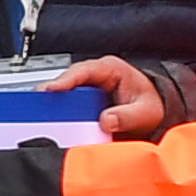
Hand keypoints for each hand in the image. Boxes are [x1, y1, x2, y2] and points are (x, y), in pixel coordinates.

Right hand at [45, 53, 171, 140]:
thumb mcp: (146, 111)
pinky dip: (62, 116)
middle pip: (67, 83)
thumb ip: (127, 116)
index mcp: (110, 69)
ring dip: (56, 107)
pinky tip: (56, 125)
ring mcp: (88, 90)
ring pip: (65, 95)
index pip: (82, 70)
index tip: (51, 89)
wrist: (156, 113)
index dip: (64, 80)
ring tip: (43, 118)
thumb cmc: (153, 104)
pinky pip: (69, 108)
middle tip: (39, 107)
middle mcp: (96, 77)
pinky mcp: (85, 104)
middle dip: (53, 95)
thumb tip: (106, 120)